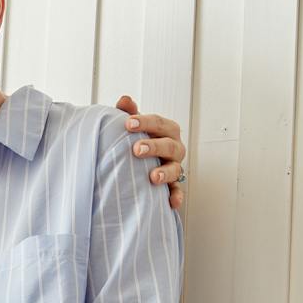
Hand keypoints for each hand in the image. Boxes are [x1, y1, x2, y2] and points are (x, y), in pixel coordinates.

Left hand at [115, 94, 187, 209]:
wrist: (141, 161)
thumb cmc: (138, 139)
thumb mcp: (133, 126)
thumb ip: (129, 113)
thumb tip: (125, 100)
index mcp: (166, 130)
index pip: (158, 123)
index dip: (144, 122)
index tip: (128, 124)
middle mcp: (174, 147)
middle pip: (169, 145)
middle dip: (154, 146)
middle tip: (136, 149)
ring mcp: (174, 167)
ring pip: (175, 169)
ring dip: (165, 172)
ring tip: (153, 177)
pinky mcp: (173, 185)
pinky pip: (177, 191)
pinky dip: (176, 197)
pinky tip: (171, 203)